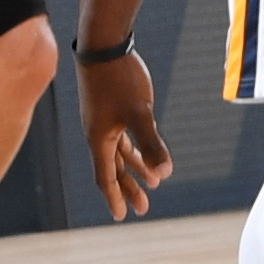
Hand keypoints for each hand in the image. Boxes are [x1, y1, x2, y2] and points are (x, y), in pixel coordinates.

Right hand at [82, 44, 170, 219]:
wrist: (104, 46)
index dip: (115, 197)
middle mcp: (99, 135)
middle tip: (142, 209)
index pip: (107, 177)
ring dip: (136, 169)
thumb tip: (164, 174)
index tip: (123, 216)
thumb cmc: (120, 79)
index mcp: (100, 140)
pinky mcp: (112, 110)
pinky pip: (123, 137)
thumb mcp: (140, 112)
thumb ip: (152, 143)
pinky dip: (136, 148)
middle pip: (114, 169)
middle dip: (129, 189)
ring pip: (120, 153)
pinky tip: (149, 153)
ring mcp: (105, 122)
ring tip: (154, 184)